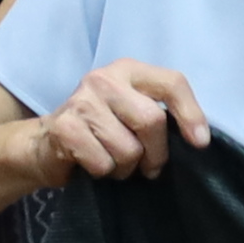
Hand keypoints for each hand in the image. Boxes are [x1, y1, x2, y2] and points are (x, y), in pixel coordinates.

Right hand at [24, 60, 213, 186]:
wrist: (44, 144)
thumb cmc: (100, 130)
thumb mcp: (131, 110)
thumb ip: (159, 113)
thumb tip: (197, 140)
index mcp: (128, 70)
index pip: (171, 83)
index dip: (191, 114)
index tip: (199, 143)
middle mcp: (104, 79)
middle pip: (152, 121)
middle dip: (155, 153)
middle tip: (149, 166)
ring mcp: (81, 101)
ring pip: (128, 149)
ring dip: (125, 168)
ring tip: (114, 162)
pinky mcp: (65, 127)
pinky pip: (103, 163)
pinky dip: (103, 173)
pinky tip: (92, 163)